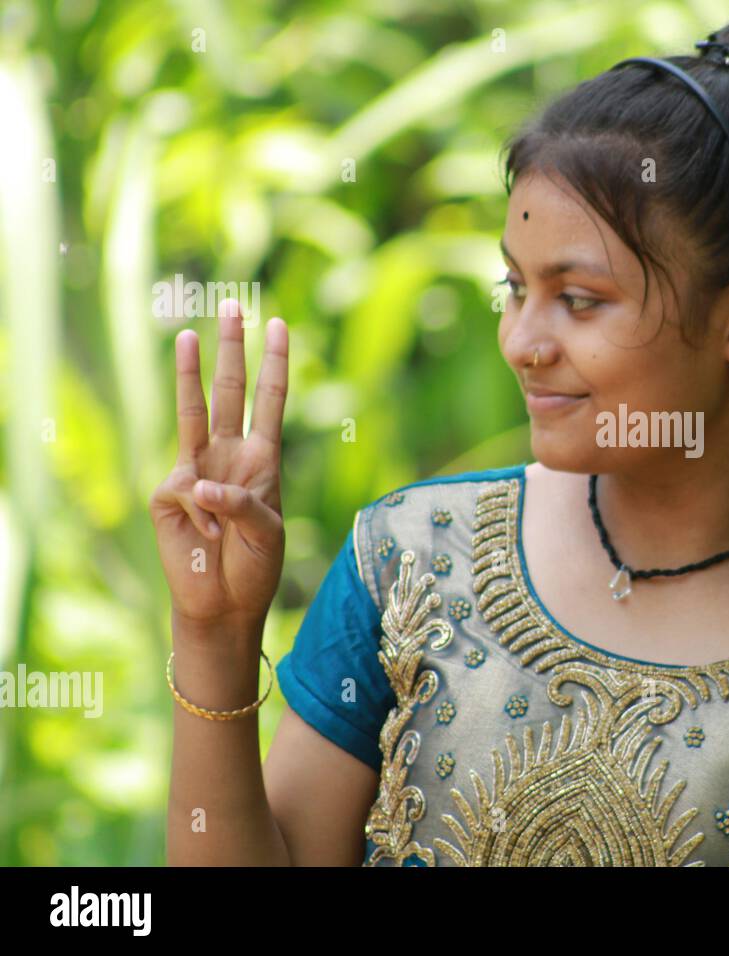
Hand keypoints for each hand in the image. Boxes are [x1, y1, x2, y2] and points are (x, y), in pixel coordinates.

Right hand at [149, 299, 287, 630]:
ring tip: (187, 334)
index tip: (281, 326)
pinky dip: (202, 513)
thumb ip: (241, 503)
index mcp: (263, 460)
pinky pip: (187, 490)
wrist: (225, 603)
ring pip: (194, 413)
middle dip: (232, 350)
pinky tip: (208, 536)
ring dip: (190, 374)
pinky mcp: (170, 494)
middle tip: (233, 305)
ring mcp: (197, 471)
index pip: (270, 402)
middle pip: (231, 392)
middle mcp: (230, 455)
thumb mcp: (266, 533)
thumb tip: (199, 482)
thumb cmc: (255, 566)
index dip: (276, 365)